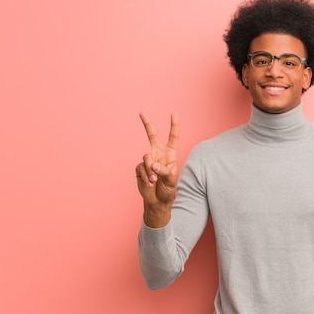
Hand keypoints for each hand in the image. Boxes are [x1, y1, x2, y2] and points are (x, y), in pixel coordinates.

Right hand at [136, 111, 179, 225]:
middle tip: (141, 112)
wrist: (157, 200)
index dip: (174, 126)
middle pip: (152, 136)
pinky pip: (141, 168)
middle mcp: (158, 154)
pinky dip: (146, 176)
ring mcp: (148, 160)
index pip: (173, 138)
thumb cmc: (168, 189)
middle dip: (147, 123)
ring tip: (155, 181)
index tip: (174, 113)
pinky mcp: (139, 167)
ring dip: (150, 170)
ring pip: (146, 157)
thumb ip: (164, 171)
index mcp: (170, 154)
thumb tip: (153, 164)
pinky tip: (150, 183)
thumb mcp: (171, 181)